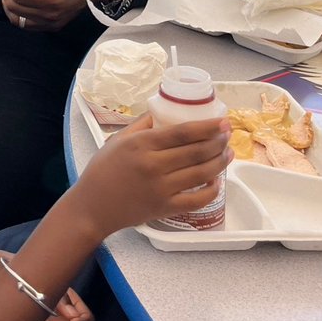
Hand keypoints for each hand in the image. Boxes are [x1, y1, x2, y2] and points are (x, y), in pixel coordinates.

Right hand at [73, 114, 232, 240]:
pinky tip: (216, 181)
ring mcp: (161, 188)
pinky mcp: (166, 208)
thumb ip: (141, 126)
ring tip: (228, 153)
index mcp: (141, 144)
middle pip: (196, 152)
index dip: (207, 127)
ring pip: (201, 174)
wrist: (93, 205)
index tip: (222, 121)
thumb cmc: (102, 169)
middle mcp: (154, 165)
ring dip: (219, 162)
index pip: (182, 133)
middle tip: (228, 135)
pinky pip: (197, 200)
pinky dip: (212, 191)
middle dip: (218, 142)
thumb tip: (163, 113)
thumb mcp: (117, 140)